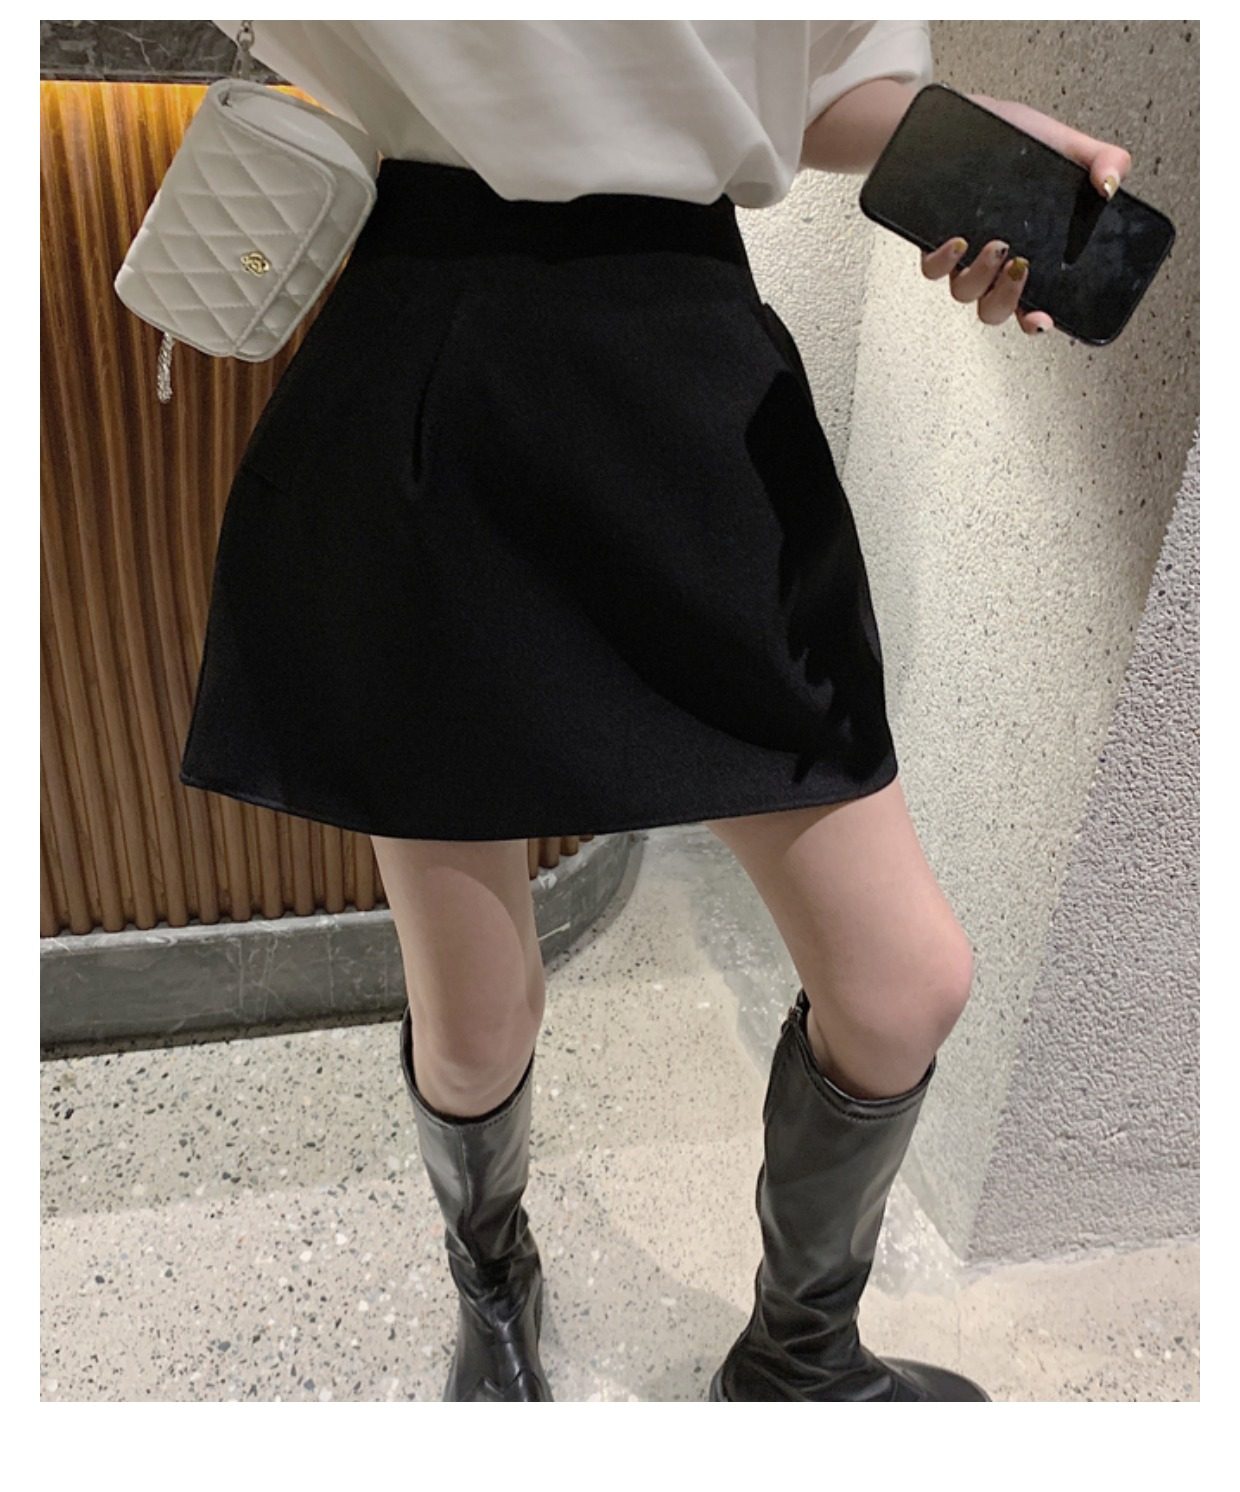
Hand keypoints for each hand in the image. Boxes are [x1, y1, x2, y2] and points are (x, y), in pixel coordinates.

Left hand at [918, 95, 1132, 335]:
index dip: (1036, 322)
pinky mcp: (933, 242)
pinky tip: (958, 241)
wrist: (963, 119)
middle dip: (1008, 299)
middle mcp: (993, 265)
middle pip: (995, 310)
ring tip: (996, 245)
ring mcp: (963, 257)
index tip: (1043, 320)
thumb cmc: (1011, 138)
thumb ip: (1100, 160)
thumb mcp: (1063, 144)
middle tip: (1021, 266)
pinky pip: (932, 269)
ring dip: (981, 276)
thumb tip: (1113, 184)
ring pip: (965, 293)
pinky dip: (943, 261)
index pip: (1032, 304)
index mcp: (1030, 254)